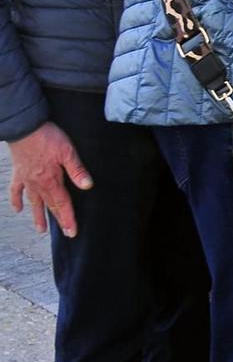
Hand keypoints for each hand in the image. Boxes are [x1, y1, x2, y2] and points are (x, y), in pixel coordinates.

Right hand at [8, 120, 91, 237]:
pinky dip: (16, 201)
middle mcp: (38, 184)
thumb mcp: (68, 152)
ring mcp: (26, 180)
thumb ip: (77, 170)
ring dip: (38, 216)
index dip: (68, 218)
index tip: (72, 232)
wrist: (24, 128)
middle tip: (65, 234)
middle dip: (58, 220)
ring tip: (41, 230)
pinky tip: (18, 210)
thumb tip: (88, 186)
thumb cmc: (48, 138)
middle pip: (50, 205)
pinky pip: (15, 191)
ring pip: (33, 202)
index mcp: (51, 181)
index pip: (62, 204)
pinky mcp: (18, 173)